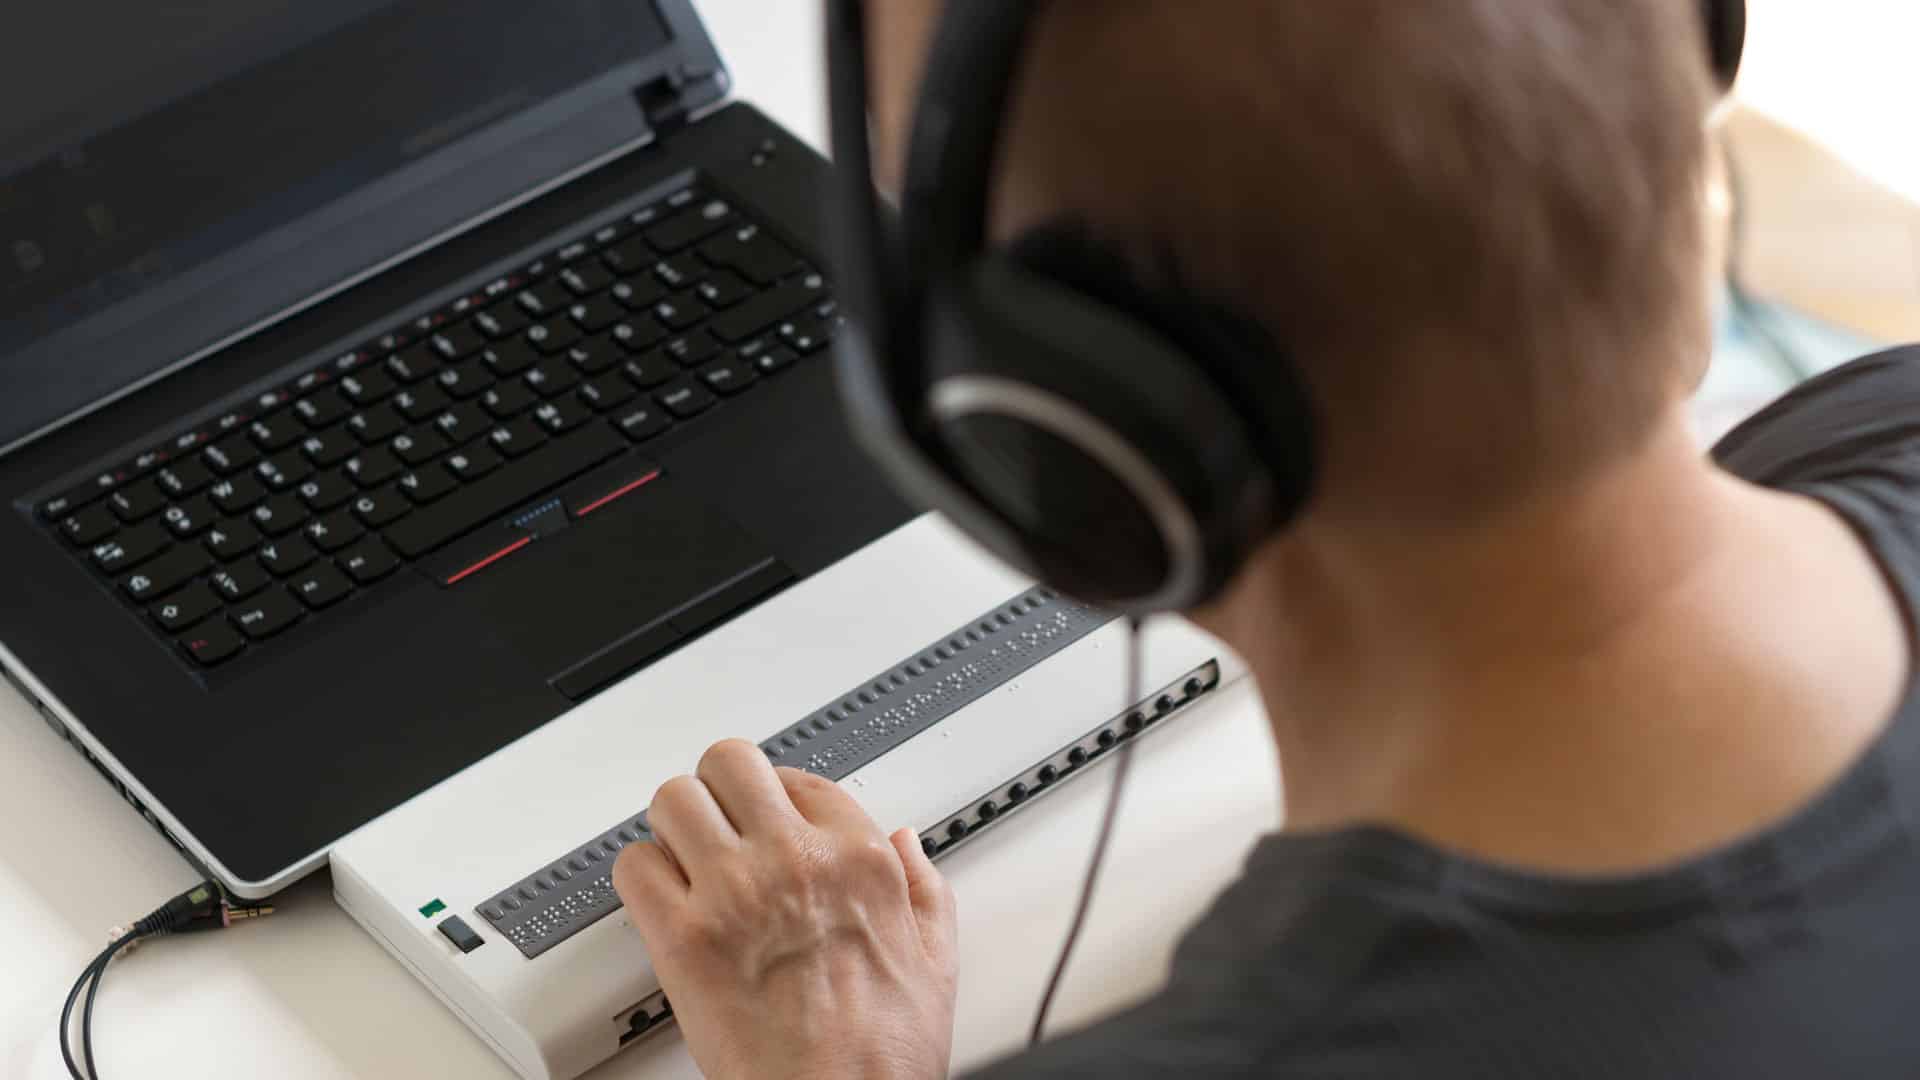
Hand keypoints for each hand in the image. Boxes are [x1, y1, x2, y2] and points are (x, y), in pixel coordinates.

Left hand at [613, 739, 958, 1079]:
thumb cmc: (882, 1055)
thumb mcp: (935, 960)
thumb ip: (925, 888)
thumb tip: (908, 844)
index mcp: (861, 859)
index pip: (801, 778)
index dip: (777, 798)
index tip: (768, 818)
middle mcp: (796, 861)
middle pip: (730, 764)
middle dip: (719, 790)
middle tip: (718, 821)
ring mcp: (736, 894)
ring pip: (674, 800)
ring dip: (675, 826)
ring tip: (685, 857)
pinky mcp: (684, 938)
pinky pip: (636, 867)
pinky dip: (641, 878)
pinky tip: (663, 900)